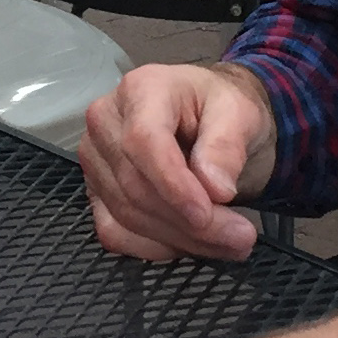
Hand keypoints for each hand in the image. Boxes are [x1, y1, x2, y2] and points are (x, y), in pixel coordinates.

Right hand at [77, 62, 276, 261]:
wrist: (210, 122)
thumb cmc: (221, 110)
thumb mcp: (240, 114)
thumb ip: (227, 146)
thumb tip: (215, 189)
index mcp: (141, 89)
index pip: (143, 141)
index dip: (172, 184)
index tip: (206, 214)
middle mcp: (106, 121)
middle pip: (135, 185)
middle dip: (189, 222)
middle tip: (241, 237)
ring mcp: (96, 159)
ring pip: (127, 214)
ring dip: (180, 239)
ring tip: (230, 242)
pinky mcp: (96, 192)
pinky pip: (116, 233)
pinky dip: (156, 248)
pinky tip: (193, 243)